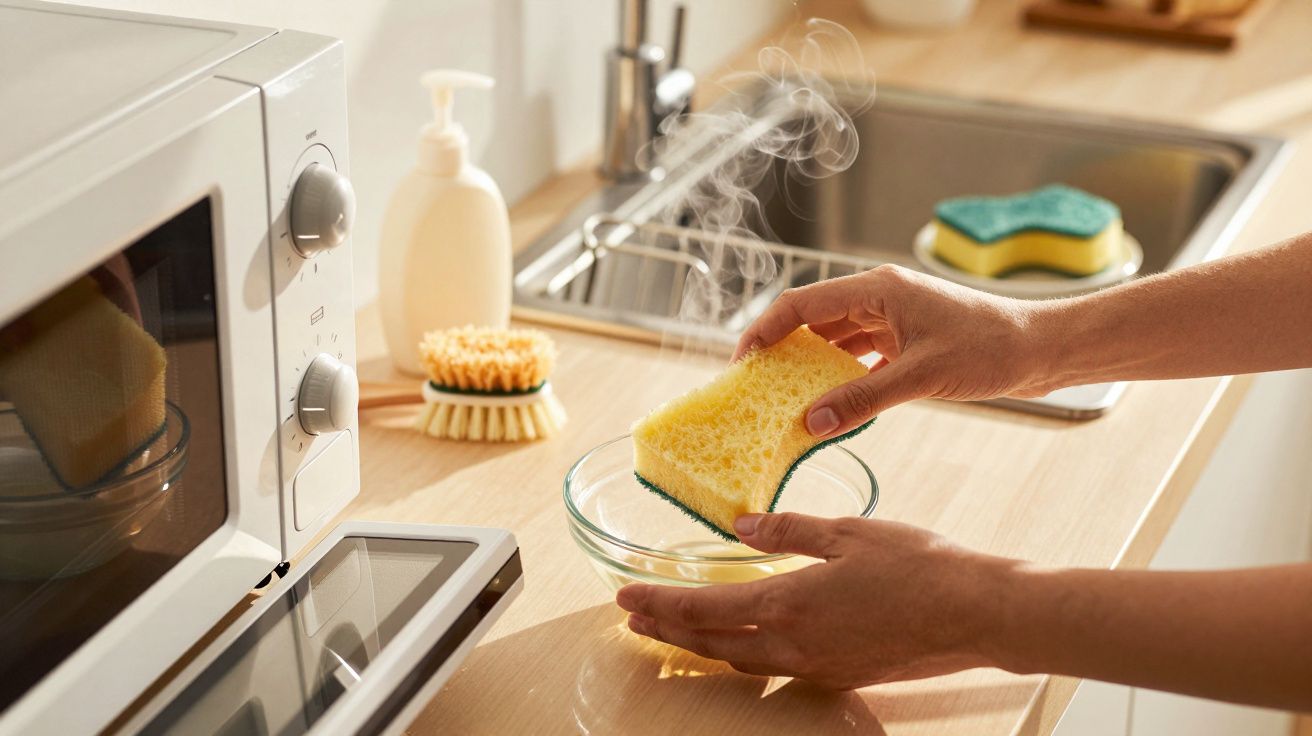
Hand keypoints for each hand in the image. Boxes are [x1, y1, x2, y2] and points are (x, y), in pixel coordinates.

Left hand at [616, 512, 1017, 689]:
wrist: (976, 614)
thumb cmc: (918, 566)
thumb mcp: (847, 532)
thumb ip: (788, 529)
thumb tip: (743, 526)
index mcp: (789, 603)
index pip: (703, 609)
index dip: (659, 604)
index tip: (625, 599)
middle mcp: (795, 644)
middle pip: (712, 645)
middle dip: (667, 632)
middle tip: (634, 621)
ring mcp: (818, 664)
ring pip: (741, 663)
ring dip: (702, 648)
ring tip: (676, 634)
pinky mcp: (842, 672)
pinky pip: (777, 669)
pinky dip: (745, 656)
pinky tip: (746, 643)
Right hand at [733, 265, 1053, 437]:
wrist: (1044, 349)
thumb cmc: (992, 349)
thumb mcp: (922, 377)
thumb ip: (862, 399)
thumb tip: (810, 423)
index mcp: (877, 289)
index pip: (801, 304)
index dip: (764, 331)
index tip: (741, 363)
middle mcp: (879, 298)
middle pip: (812, 320)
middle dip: (781, 351)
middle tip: (754, 387)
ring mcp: (893, 318)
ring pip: (834, 340)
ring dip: (810, 368)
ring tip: (783, 400)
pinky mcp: (907, 340)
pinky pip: (858, 356)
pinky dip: (840, 378)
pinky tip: (827, 405)